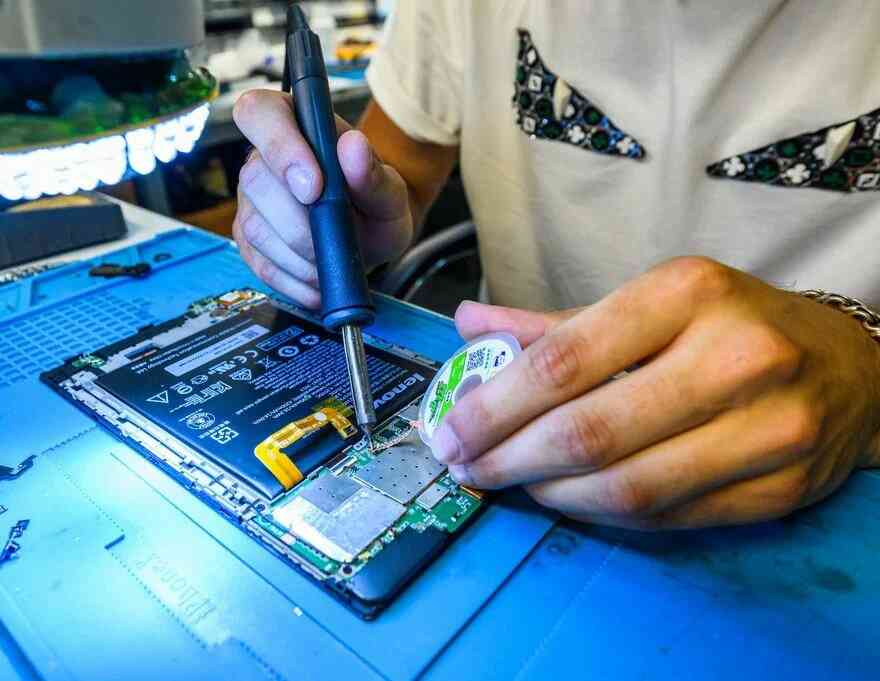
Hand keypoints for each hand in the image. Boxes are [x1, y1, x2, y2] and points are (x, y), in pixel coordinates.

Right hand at [231, 89, 413, 307]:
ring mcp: (250, 202)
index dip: (279, 146)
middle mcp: (261, 159)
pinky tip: (319, 280)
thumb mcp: (390, 190)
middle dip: (300, 221)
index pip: (259, 113)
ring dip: (300, 255)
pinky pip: (260, 265)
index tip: (314, 186)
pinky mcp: (248, 241)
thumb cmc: (375, 202)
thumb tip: (353, 147)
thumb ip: (373, 172)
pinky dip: (295, 280)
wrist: (372, 235)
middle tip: (336, 237)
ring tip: (333, 259)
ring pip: (256, 228)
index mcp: (292, 123)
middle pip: (255, 181)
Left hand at [433, 257, 879, 528]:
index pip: (566, 360)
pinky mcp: (783, 487)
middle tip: (466, 469)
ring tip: (512, 483)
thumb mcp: (645, 302)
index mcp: (687, 292)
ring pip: (628, 487)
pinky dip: (603, 514)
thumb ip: (552, 324)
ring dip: (551, 494)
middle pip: (591, 432)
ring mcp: (769, 428)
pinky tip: (570, 497)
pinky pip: (668, 518)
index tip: (449, 432)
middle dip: (509, 459)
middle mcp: (736, 356)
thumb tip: (466, 326)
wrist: (848, 364)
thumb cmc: (729, 324)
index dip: (494, 406)